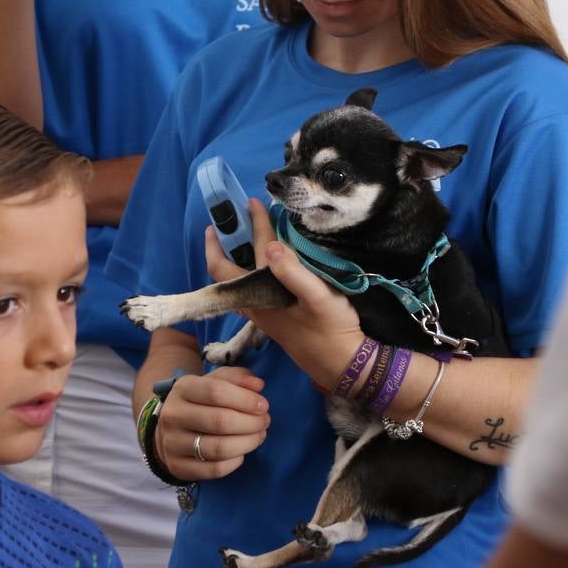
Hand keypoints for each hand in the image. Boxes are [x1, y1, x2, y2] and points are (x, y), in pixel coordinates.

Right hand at [155, 367, 268, 481]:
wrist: (169, 430)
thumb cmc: (200, 402)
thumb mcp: (215, 382)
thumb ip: (237, 378)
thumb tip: (258, 385)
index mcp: (183, 388)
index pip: (215, 391)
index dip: (245, 399)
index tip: (263, 405)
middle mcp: (173, 415)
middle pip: (220, 421)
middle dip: (251, 423)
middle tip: (264, 422)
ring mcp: (172, 444)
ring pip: (219, 448)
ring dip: (247, 443)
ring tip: (258, 436)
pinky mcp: (178, 467)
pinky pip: (214, 469)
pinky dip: (235, 462)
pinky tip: (241, 453)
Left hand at [205, 199, 365, 388]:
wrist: (342, 364)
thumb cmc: (332, 329)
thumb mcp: (318, 297)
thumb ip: (293, 272)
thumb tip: (270, 245)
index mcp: (260, 296)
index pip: (234, 261)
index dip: (239, 230)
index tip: (250, 203)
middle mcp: (255, 304)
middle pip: (225, 270)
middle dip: (225, 242)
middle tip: (231, 216)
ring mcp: (263, 311)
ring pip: (237, 279)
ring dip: (235, 254)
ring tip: (242, 233)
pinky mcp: (274, 315)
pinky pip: (252, 286)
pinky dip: (251, 266)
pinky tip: (267, 259)